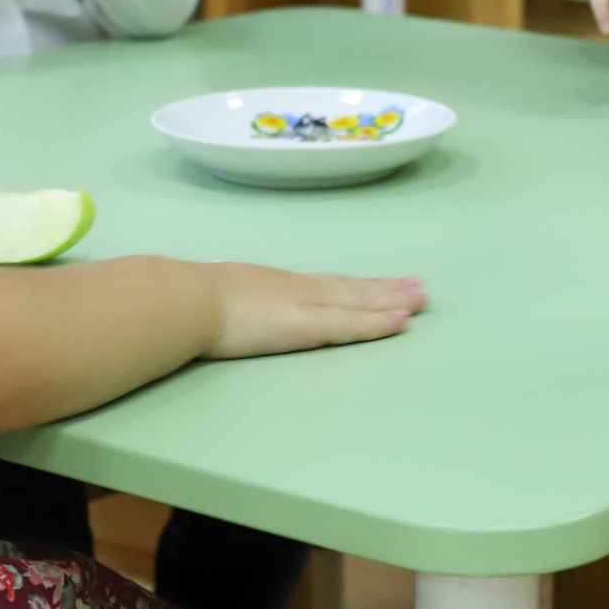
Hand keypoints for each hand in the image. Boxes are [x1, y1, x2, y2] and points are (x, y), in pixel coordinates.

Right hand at [203, 265, 426, 358]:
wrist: (186, 298)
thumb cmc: (191, 299)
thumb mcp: (221, 295)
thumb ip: (234, 303)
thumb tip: (227, 310)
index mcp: (279, 285)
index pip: (328, 284)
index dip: (358, 285)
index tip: (383, 282)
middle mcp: (300, 288)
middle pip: (353, 288)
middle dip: (387, 289)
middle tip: (420, 286)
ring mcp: (306, 305)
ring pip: (361, 303)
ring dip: (394, 301)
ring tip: (422, 298)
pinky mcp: (307, 325)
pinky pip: (352, 325)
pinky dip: (378, 323)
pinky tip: (401, 322)